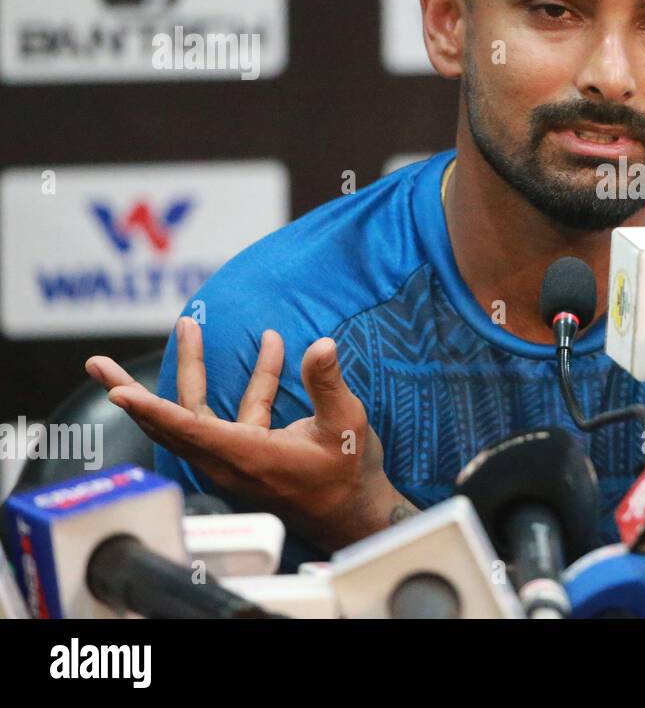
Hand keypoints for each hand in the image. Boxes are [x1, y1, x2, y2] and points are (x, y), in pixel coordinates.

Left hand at [86, 317, 405, 550]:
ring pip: (194, 415)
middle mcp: (230, 459)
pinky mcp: (246, 453)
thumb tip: (321, 344)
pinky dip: (246, 381)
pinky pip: (230, 414)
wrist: (351, 511)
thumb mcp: (346, 424)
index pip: (188, 429)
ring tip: (186, 329)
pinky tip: (271, 349)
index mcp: (248, 456)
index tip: (117, 392)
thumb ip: (327, 384)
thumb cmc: (346, 473)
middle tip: (98, 363)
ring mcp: (234, 457)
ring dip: (189, 372)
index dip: (152, 410)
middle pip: (170, 422)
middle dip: (134, 390)